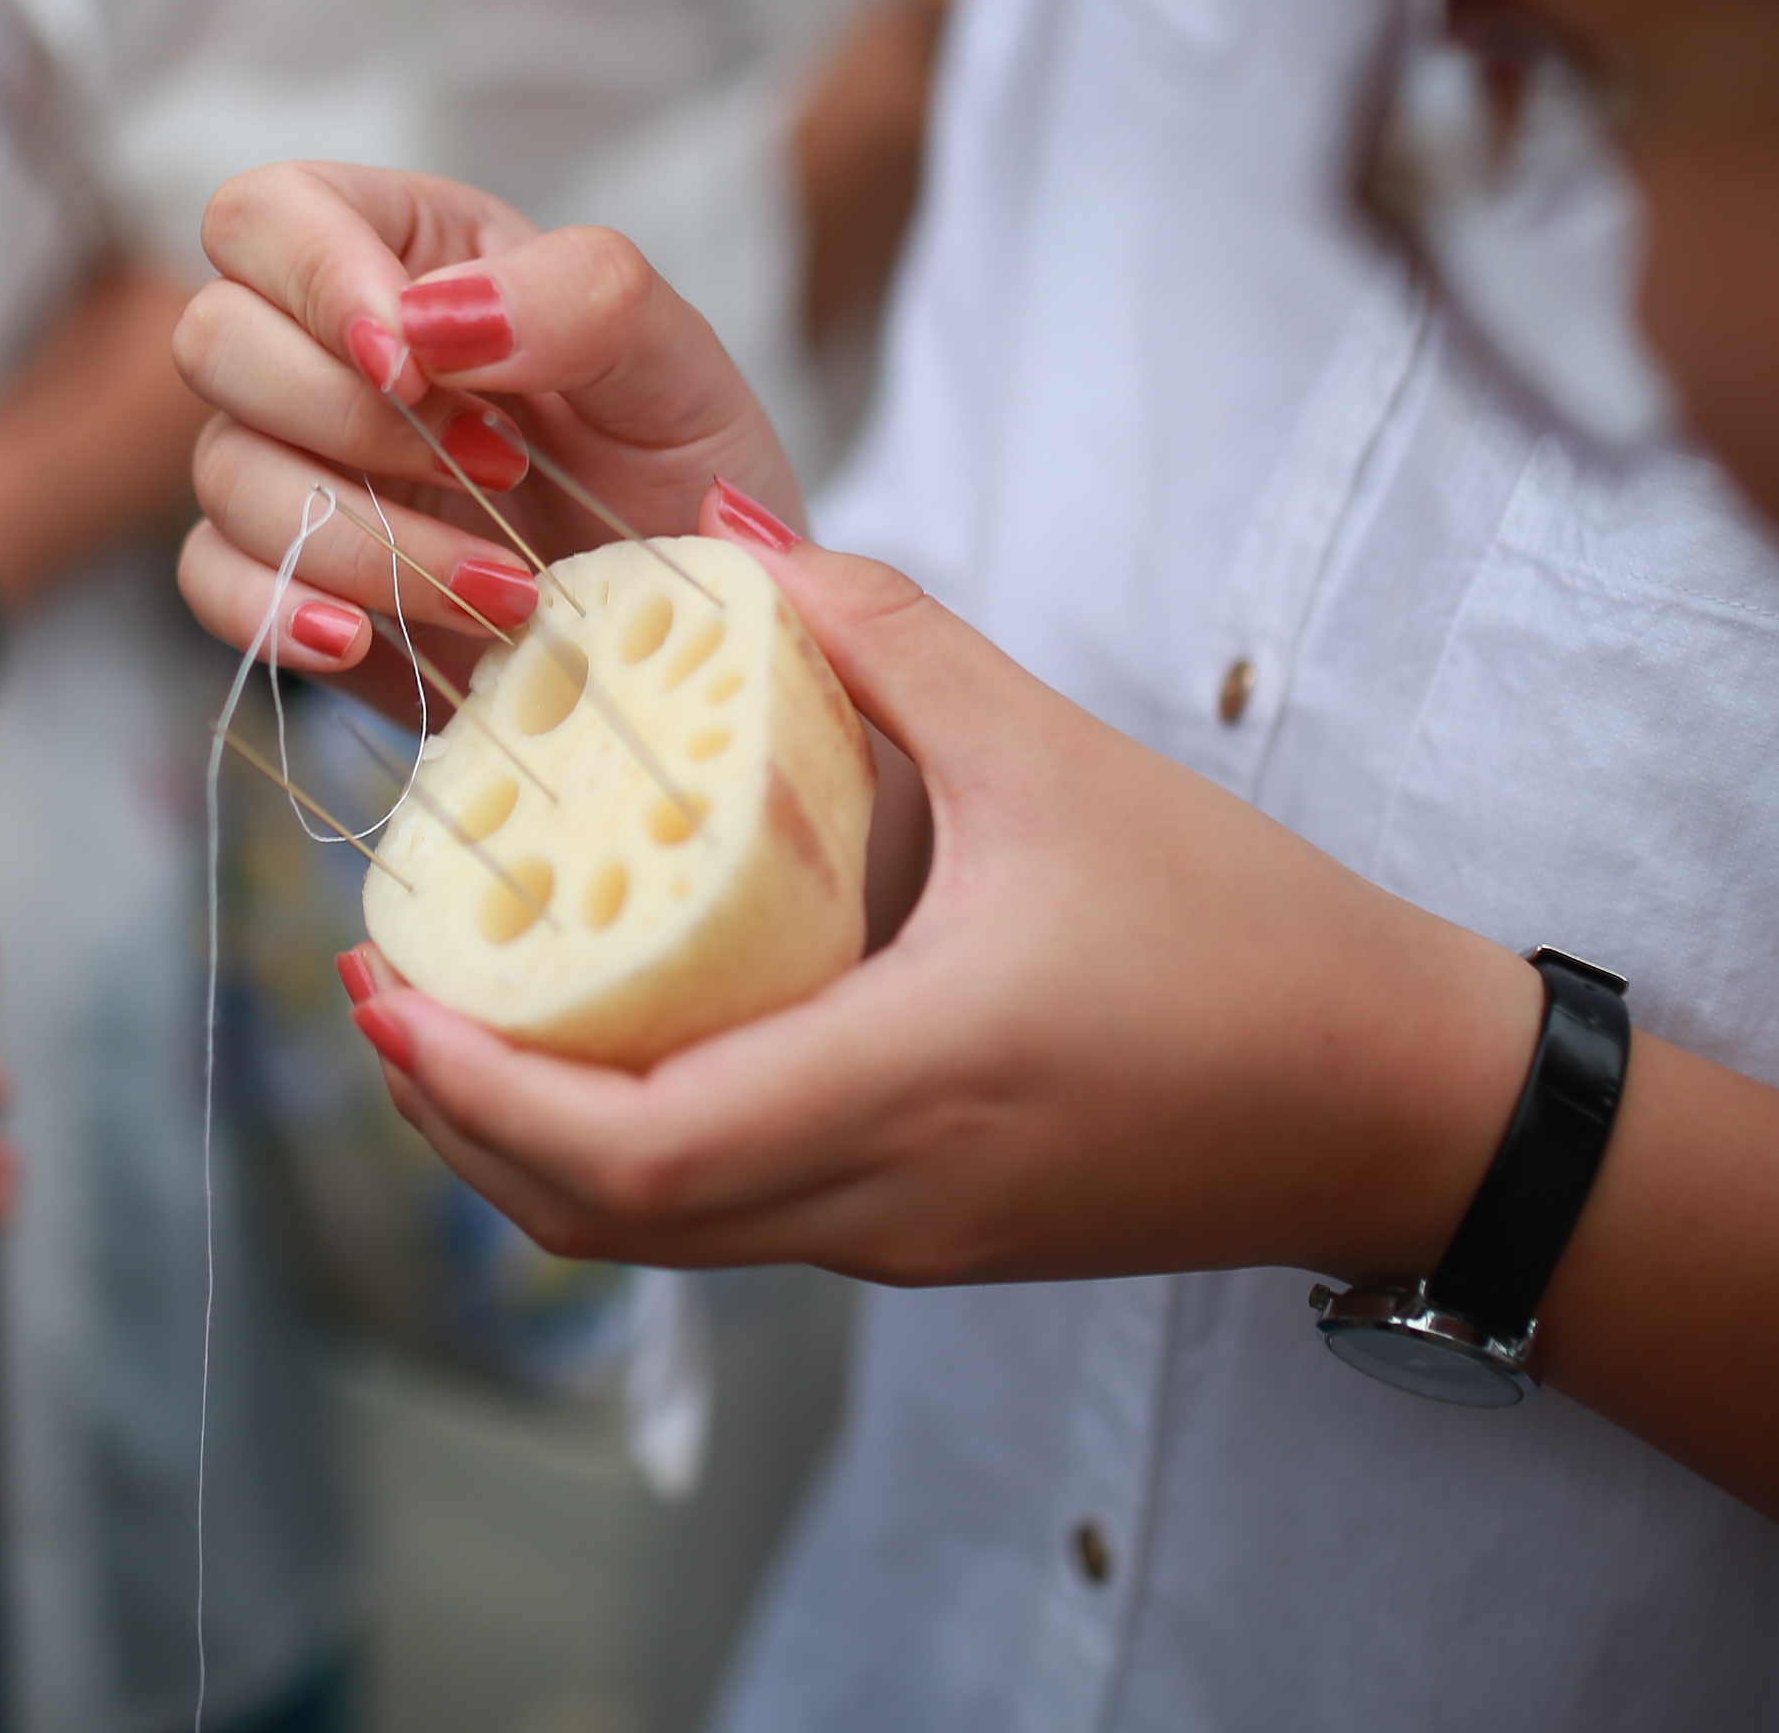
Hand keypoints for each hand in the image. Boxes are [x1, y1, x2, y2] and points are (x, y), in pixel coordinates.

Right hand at [172, 163, 799, 691]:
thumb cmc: (679, 472)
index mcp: (412, 252)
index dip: (315, 279)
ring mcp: (294, 464)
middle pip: (213, 336)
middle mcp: (329, 349)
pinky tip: (367, 638)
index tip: (413, 365)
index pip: (273, 213)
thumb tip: (435, 317)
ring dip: (357, 538)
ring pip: (220, 471)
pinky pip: (210, 581)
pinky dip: (278, 612)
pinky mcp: (286, 576)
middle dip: (343, 418)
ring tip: (500, 590)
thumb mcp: (679, 367)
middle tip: (495, 469)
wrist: (687, 627)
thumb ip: (584, 297)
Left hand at [336, 487, 1539, 1285]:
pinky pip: (728, 1216)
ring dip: (531, 1139)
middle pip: (596, 1216)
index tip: (378, 980)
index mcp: (901, 1089)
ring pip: (654, 1235)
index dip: (471, 1083)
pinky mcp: (926, 1237)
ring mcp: (899, 1241)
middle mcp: (877, 1200)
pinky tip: (613, 1036)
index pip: (622, 1151)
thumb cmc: (1254, 938)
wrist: (1401, 1106)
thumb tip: (720, 537)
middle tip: (383, 982)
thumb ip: (886, 637)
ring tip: (465, 1005)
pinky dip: (629, 1149)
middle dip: (459, 1112)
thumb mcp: (1061, 757)